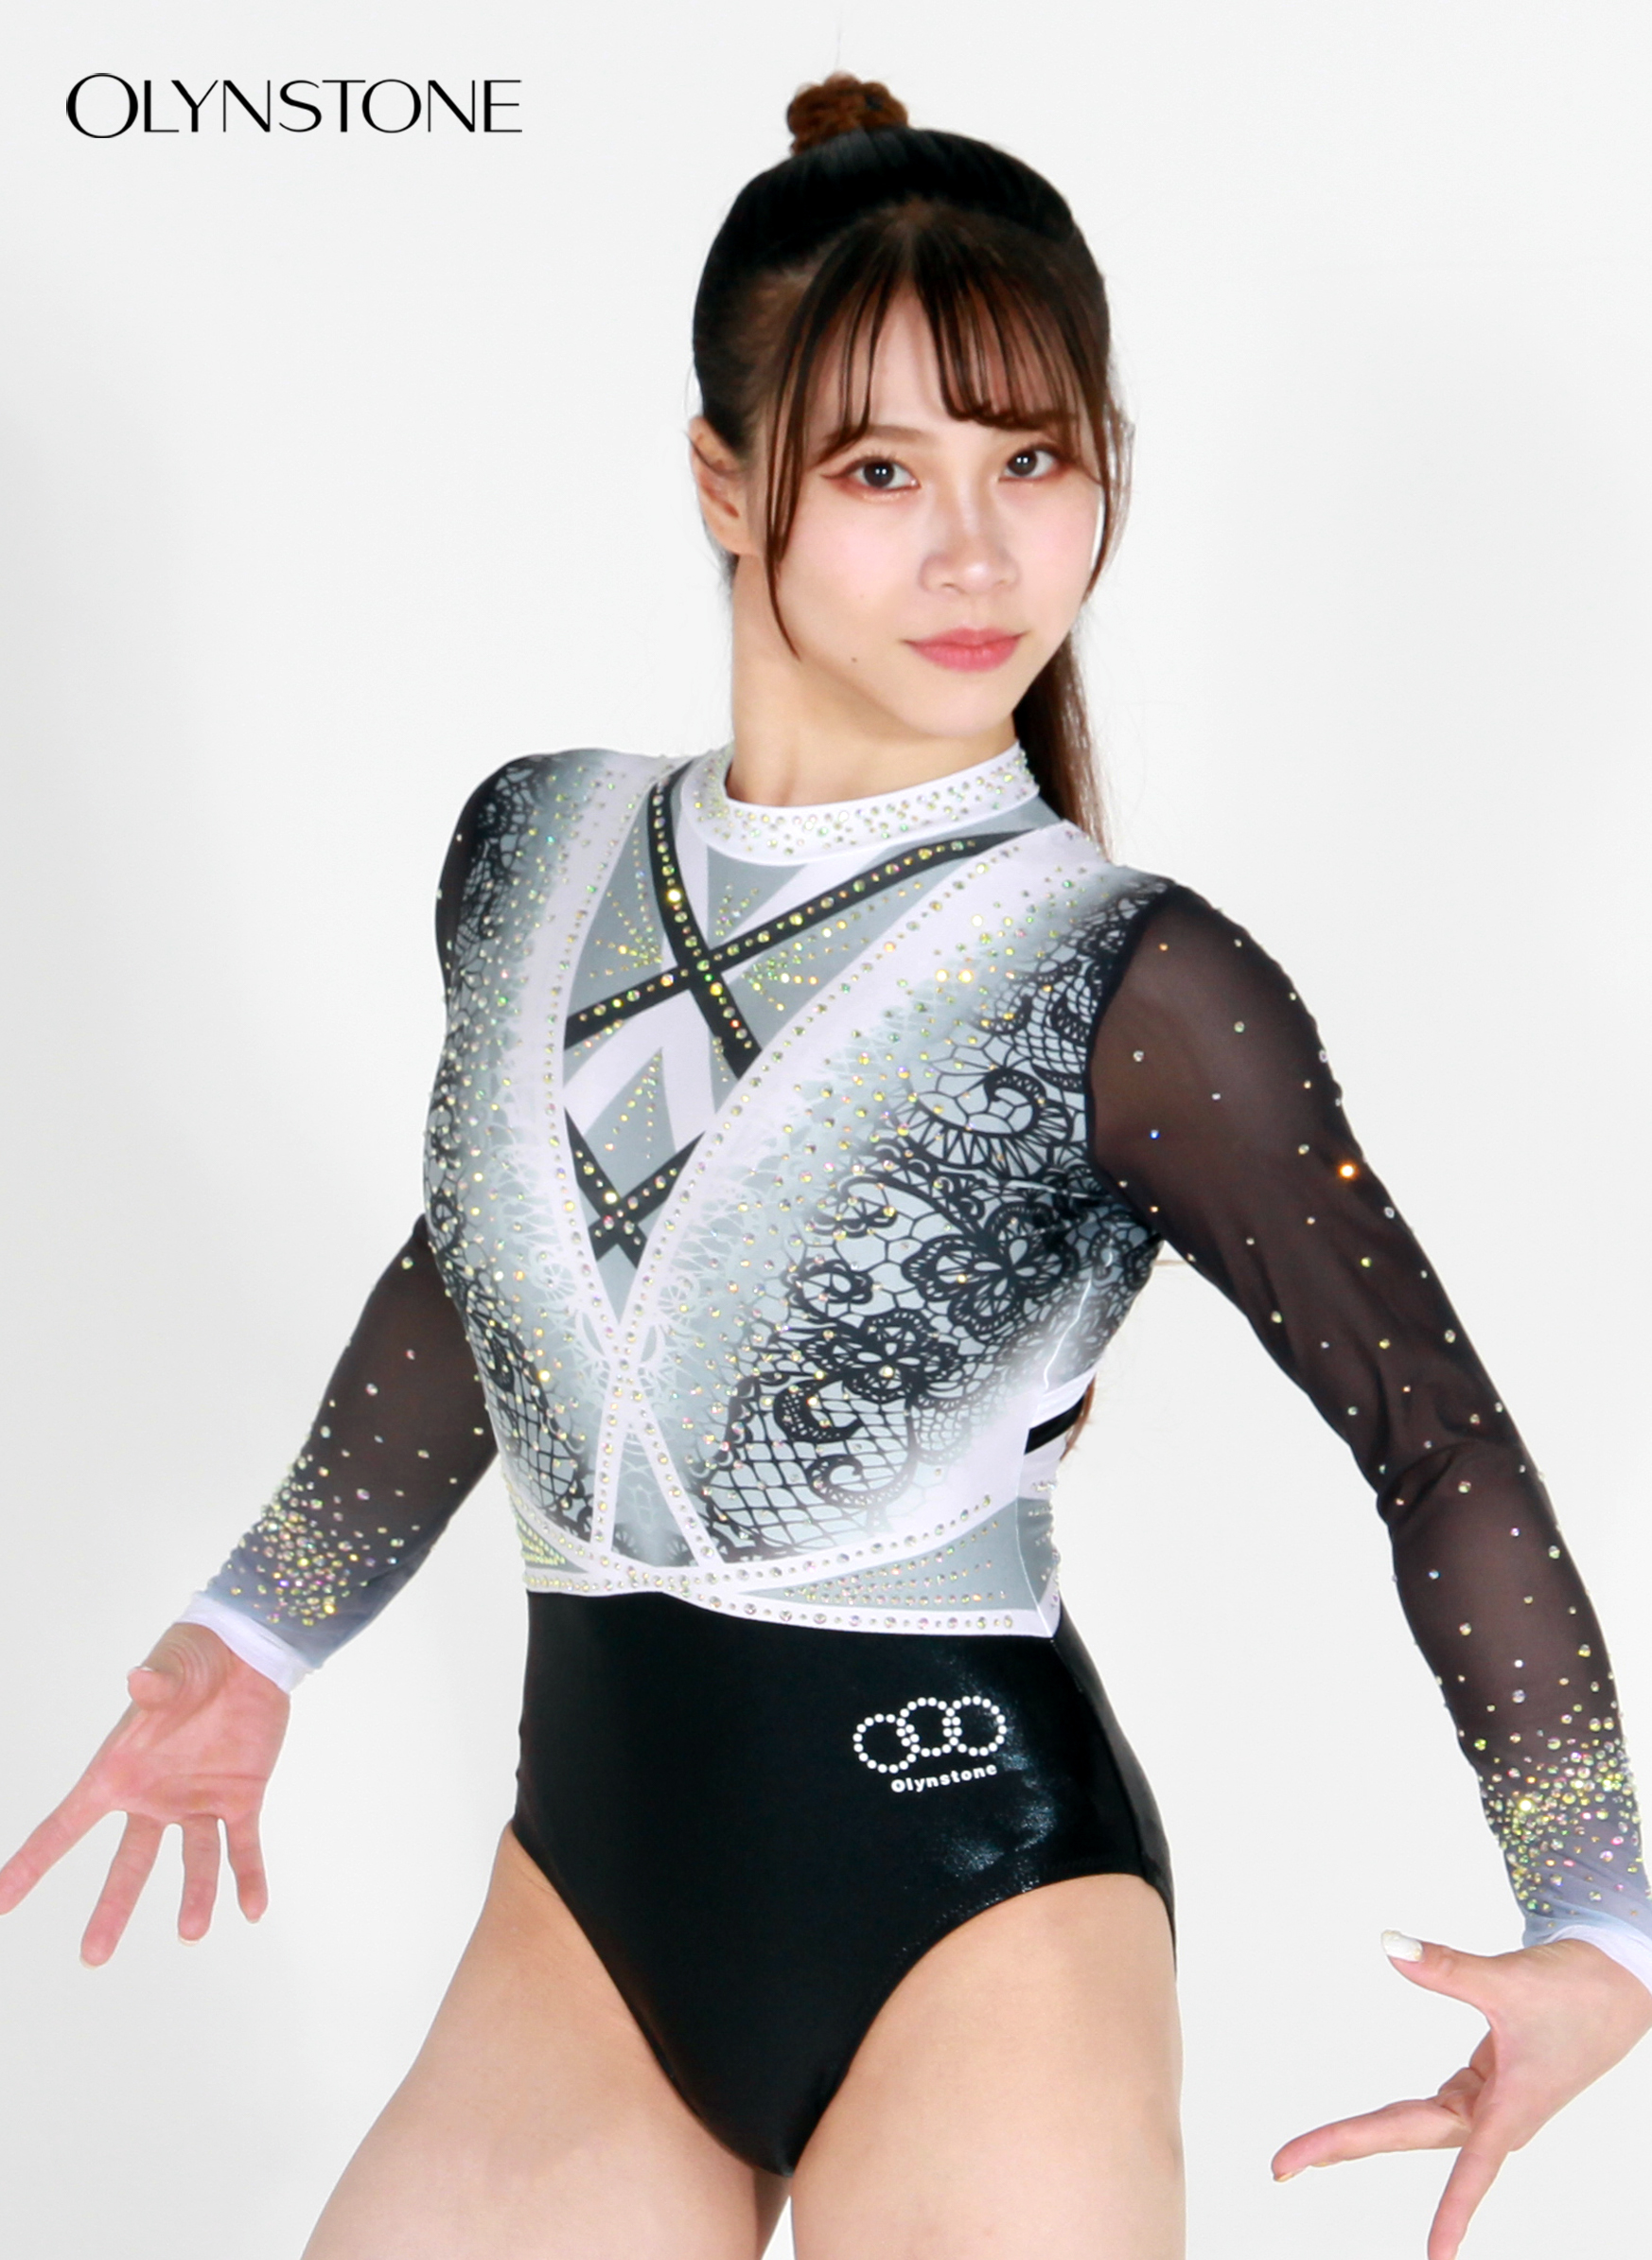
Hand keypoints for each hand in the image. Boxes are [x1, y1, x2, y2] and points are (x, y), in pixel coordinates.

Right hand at [0, 1621, 289, 1963]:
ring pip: (192, 1861)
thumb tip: (138, 1680)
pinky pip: (243, 1846)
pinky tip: (255, 1909)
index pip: (64, 1826)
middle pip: (128, 1864)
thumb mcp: (171, 1670)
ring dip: (194, 1896)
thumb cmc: (193, 1658)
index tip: (0, 1904)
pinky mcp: (241, 1797)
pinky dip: (249, 1877)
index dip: (31, 1864)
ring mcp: (196, 1802)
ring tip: (191, 1933)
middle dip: (110, 1909)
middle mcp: (153, 1798)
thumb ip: (156, 1685)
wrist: (247, 1652)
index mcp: (119, 1773)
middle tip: (92, 1958)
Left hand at [1271, 1932, 1651, 2258]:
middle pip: (1409, 2134)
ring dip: (1361, 2137)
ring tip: (1305, 2155)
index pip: (1472, 2167)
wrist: (1616, 1984)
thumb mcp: (1510, 1981)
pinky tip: (1359, 2132)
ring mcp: (1486, 2104)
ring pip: (1414, 2124)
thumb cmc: (1575, 1992)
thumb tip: (1391, 1946)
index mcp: (1510, 2109)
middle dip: (1345, 2146)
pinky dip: (1391, 2119)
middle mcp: (1493, 2116)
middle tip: (1282, 2164)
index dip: (1454, 2211)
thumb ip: (1448, 1968)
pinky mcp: (1482, 2087)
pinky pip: (1430, 2110)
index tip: (1436, 2257)